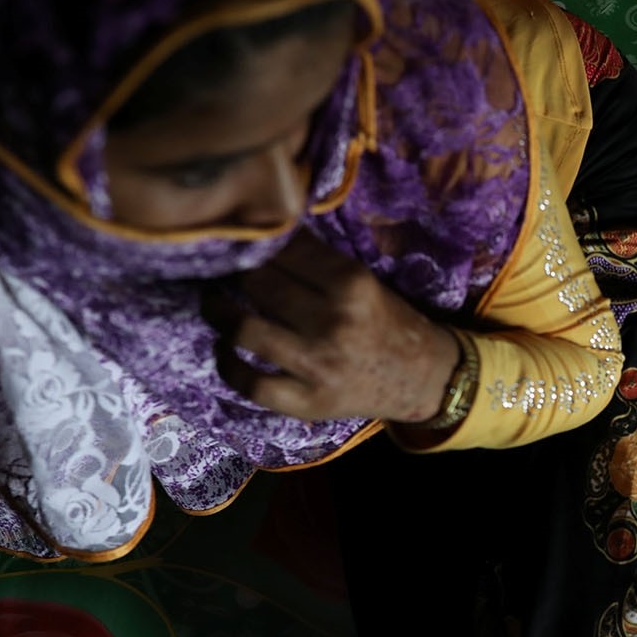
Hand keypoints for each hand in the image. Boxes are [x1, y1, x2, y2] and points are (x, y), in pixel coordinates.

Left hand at [204, 231, 459, 422]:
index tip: (244, 241)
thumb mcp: (362, 281)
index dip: (255, 241)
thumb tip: (256, 235)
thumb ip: (315, 261)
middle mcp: (334, 322)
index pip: (282, 248)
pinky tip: (227, 349)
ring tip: (215, 302)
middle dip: (234, 273)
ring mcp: (319, 365)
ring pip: (244, 330)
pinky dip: (228, 364)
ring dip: (218, 311)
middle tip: (225, 270)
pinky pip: (251, 383)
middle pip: (256, 284)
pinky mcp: (309, 402)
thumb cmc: (386, 322)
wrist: (422, 379)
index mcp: (351, 283)